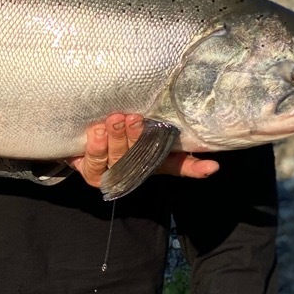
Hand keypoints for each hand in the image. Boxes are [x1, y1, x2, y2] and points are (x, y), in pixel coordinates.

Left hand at [69, 114, 220, 188]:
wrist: (81, 138)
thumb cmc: (118, 131)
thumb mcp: (140, 126)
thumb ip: (161, 127)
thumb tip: (201, 143)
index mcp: (154, 159)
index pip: (179, 165)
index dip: (196, 168)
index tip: (211, 166)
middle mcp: (137, 168)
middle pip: (142, 157)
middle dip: (138, 138)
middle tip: (135, 119)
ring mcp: (114, 173)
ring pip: (118, 159)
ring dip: (117, 139)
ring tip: (114, 119)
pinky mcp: (92, 174)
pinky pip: (95, 163)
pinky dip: (96, 147)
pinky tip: (97, 131)